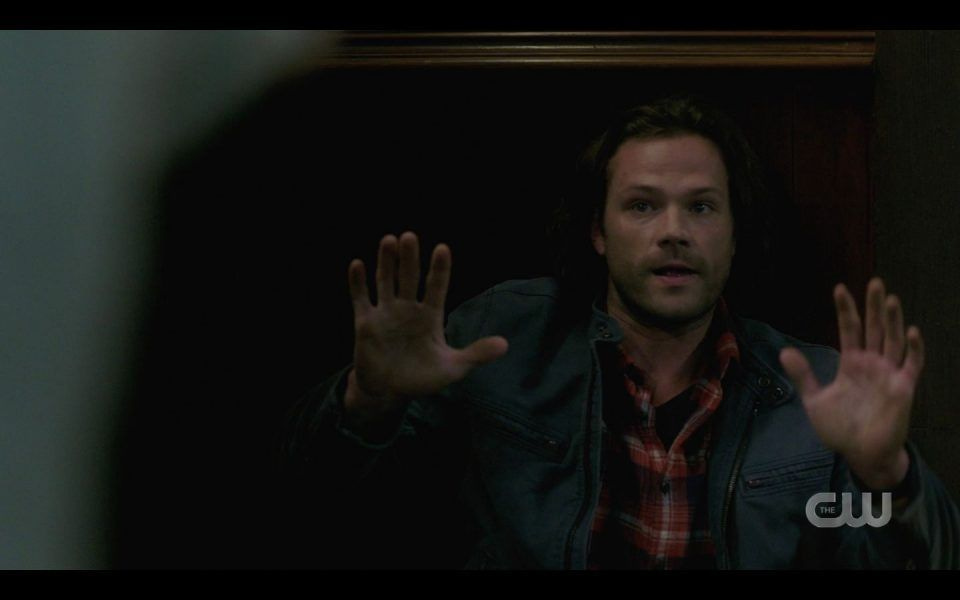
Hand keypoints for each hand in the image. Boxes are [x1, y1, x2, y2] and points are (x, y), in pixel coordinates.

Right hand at [343, 232, 507, 434]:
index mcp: (431, 315)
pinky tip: (357, 264)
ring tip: (388, 240)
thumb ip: (476, 354)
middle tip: (410, 236)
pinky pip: (361, 299)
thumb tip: (505, 344)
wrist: (389, 392)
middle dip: (409, 258)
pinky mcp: (366, 323)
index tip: (442, 249)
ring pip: (386, 281)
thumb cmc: (422, 378)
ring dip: (386, 262)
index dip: (439, 269)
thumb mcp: (452, 368)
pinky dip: (358, 283)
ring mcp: (386, 313)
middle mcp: (408, 308)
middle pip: (409, 278)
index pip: (437, 287)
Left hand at [779, 278, 924, 489]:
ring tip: (889, 298)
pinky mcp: (903, 388)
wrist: (860, 455)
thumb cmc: (840, 428)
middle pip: (874, 329)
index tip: (839, 288)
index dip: (845, 310)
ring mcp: (889, 374)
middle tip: (874, 281)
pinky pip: (912, 364)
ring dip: (892, 320)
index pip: (850, 330)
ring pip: (892, 341)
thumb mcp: (814, 400)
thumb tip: (784, 350)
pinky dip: (913, 348)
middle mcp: (872, 364)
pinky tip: (911, 330)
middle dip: (873, 306)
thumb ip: (803, 375)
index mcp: (851, 364)